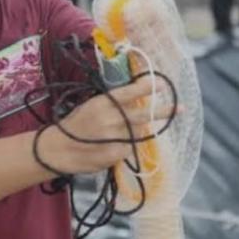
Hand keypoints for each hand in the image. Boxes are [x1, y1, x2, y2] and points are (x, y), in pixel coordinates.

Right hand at [36, 76, 176, 174]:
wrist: (57, 149)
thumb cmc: (74, 125)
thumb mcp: (90, 107)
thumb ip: (112, 105)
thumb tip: (136, 101)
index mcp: (102, 103)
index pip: (129, 92)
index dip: (146, 87)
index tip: (161, 84)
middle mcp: (110, 118)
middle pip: (142, 114)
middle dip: (163, 111)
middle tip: (180, 108)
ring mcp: (113, 137)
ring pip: (137, 133)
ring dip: (135, 132)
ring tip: (116, 133)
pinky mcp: (115, 154)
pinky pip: (129, 148)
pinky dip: (124, 147)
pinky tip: (109, 147)